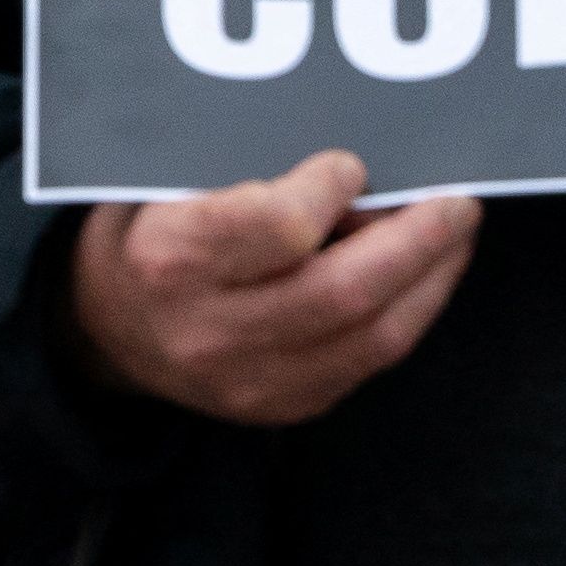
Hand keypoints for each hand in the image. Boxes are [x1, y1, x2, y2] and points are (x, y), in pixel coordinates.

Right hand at [64, 151, 479, 424]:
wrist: (108, 331)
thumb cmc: (146, 234)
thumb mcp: (164, 183)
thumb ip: (244, 168)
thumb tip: (352, 158)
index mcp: (169, 259)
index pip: (274, 229)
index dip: (327, 192)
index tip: (351, 164)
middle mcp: (209, 330)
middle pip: (340, 292)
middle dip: (416, 241)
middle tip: (456, 201)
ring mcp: (249, 381)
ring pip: (371, 336)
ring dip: (430, 278)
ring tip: (456, 232)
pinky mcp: (284, 407)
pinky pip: (370, 363)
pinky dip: (411, 313)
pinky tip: (426, 275)